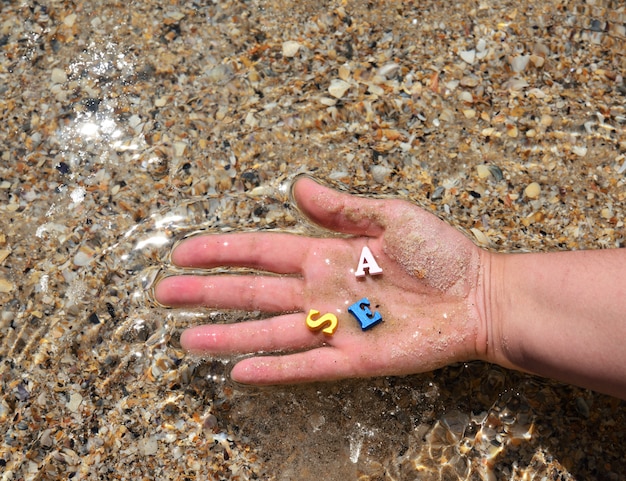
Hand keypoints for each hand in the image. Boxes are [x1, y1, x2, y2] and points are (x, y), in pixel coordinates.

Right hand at [154, 176, 489, 383]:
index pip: (260, 252)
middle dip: (208, 293)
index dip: (221, 252)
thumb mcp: (391, 216)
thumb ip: (342, 207)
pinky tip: (239, 372)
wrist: (478, 296)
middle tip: (164, 294)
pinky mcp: (354, 358)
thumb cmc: (441, 252)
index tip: (183, 253)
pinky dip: (273, 370)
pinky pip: (305, 365)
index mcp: (326, 253)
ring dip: (228, 336)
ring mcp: (334, 326)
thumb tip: (296, 185)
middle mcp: (321, 291)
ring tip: (187, 341)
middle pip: (252, 292)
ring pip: (269, 332)